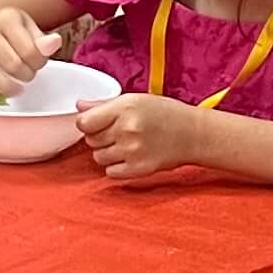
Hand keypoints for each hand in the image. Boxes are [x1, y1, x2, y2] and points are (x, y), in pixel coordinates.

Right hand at [0, 7, 57, 94]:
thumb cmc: (14, 33)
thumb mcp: (32, 31)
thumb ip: (43, 42)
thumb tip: (53, 43)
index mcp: (7, 17)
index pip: (30, 52)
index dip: (39, 63)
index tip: (37, 63)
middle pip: (12, 65)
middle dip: (25, 75)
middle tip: (26, 73)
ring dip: (5, 85)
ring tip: (15, 87)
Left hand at [75, 88, 206, 181]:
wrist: (193, 134)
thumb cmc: (166, 114)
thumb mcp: (136, 100)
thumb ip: (104, 104)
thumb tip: (80, 106)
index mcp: (125, 108)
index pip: (84, 122)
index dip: (87, 123)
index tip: (95, 123)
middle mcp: (126, 130)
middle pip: (91, 140)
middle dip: (99, 137)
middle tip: (118, 132)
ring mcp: (132, 151)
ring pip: (98, 157)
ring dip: (107, 152)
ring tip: (125, 144)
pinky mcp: (138, 169)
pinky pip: (110, 172)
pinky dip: (116, 167)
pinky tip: (130, 157)